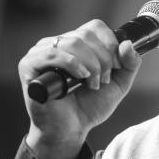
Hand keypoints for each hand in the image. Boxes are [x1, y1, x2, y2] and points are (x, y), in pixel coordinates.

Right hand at [18, 19, 141, 158]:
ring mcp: (41, 52)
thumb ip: (129, 64)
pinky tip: (81, 77)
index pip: (95, 27)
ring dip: (91, 64)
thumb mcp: (118, 84)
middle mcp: (57, 43)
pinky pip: (52, 53)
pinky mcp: (29, 65)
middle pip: (86, 35)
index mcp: (76, 43)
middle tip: (102, 81)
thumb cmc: (89, 107)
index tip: (115, 67)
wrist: (70, 131)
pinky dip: (72, 63)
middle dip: (103, 59)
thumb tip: (127, 44)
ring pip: (73, 43)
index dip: (110, 44)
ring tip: (92, 84)